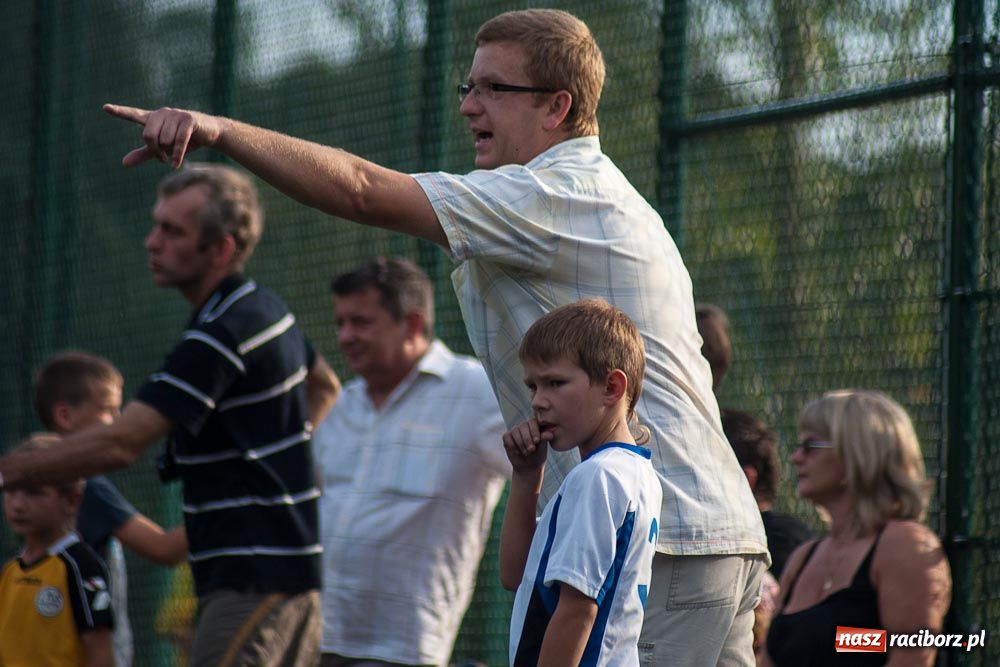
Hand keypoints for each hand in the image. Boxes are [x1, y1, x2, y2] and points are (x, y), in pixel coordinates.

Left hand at [103, 104, 222, 168]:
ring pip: (165, 140)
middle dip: (156, 150)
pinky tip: (176, 165)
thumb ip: (144, 154)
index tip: (105, 108)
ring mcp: (176, 115)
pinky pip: (178, 142)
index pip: (134, 114)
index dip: (120, 112)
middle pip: (149, 136)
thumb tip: (124, 164)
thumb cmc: (186, 139)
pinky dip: (177, 156)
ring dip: (171, 152)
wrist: (210, 133)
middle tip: (163, 156)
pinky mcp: (188, 120)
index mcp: (153, 118)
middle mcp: (162, 113)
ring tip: (178, 150)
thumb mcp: (163, 148)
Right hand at [502, 418, 549, 473]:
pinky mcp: (507, 437)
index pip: (533, 422)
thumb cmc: (538, 454)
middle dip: (527, 439)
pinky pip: (506, 436)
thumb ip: (544, 439)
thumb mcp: (542, 447)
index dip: (534, 431)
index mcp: (535, 425)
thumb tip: (551, 434)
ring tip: (526, 452)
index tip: (537, 441)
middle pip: (523, 426)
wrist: (529, 466)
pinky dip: (512, 445)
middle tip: (531, 450)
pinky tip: (517, 452)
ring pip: (515, 431)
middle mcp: (524, 425)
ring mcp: (515, 430)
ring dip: (520, 443)